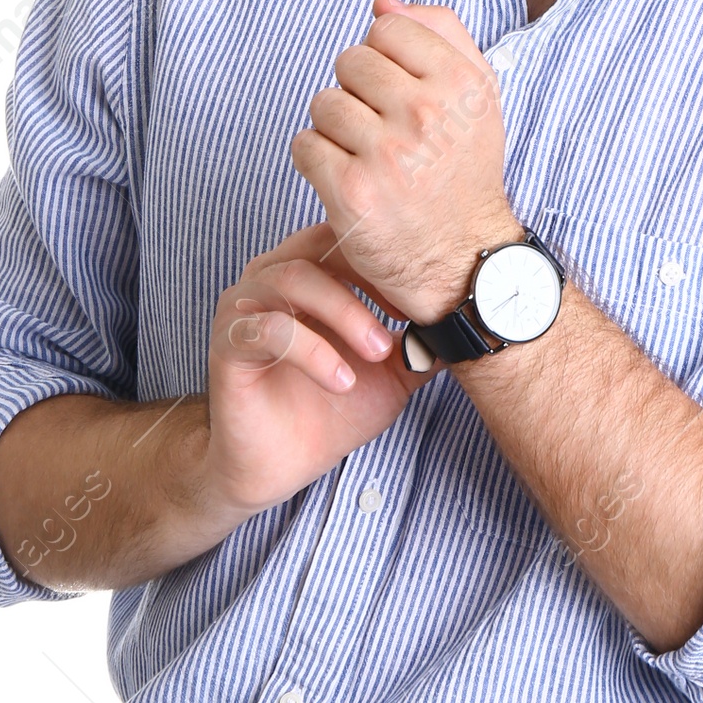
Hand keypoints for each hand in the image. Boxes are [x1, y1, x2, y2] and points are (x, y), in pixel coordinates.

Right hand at [198, 220, 434, 515]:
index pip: (347, 235)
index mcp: (309, 273)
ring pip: (293, 279)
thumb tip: (473, 322)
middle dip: (368, 280)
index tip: (418, 297)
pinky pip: (267, 330)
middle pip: (320, 245)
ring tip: (377, 353)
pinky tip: (340, 380)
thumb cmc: (329, 412)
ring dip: (345, 313)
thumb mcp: (392, 376)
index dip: (387, 260)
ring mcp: (244, 308)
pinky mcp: (228, 345)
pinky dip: (312, 351)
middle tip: (402, 321)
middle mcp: (270, 278)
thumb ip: (422, 343)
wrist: (278, 467)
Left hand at [290, 0, 521, 320]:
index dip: (385, 58)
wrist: (464, 260)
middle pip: (350, 61)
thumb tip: (382, 1)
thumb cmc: (465, 172)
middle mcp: (426, 114)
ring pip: (324, 103)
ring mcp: (386, 154)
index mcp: (460, 84)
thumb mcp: (477, 96)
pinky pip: (304, 145)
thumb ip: (440, 34)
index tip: (399, 93)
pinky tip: (345, 178)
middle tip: (380, 130)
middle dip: (357, 92)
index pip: (388, 27)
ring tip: (365, 156)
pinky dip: (316, 161)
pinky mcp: (351, 191)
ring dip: (335, 129)